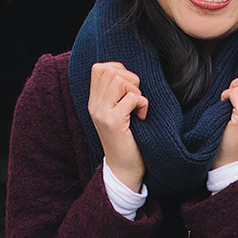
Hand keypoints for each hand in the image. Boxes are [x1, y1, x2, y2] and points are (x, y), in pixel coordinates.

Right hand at [88, 61, 147, 191]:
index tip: (130, 88)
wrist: (123, 169)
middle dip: (130, 79)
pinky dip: (143, 104)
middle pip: (109, 71)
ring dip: (135, 91)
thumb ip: (118, 94)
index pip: (99, 68)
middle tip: (136, 98)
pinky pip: (132, 98)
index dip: (120, 70)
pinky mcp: (113, 122)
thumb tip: (129, 73)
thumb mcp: (118, 113)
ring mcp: (102, 113)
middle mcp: (94, 106)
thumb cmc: (127, 139)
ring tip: (137, 107)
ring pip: (119, 80)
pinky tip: (141, 117)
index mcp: (94, 101)